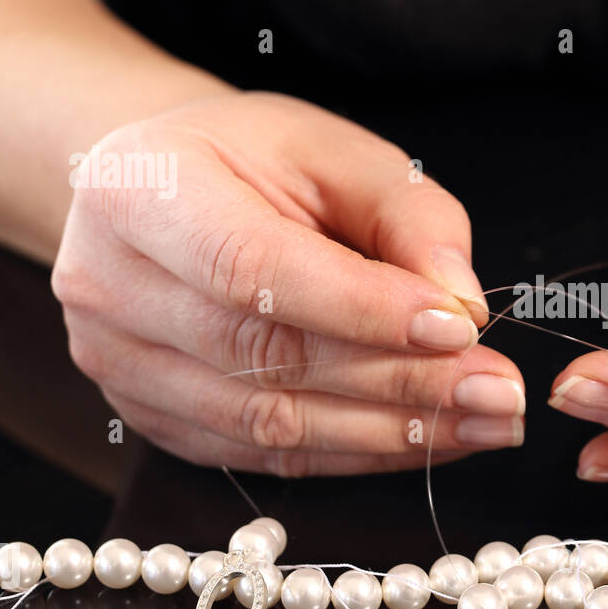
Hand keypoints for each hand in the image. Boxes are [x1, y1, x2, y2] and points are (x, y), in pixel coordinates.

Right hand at [53, 92, 524, 475]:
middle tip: (499, 392)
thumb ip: (408, 216)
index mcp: (140, 190)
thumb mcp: (336, 152)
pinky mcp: (152, 418)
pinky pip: (267, 456)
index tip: (461, 329)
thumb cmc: (254, 162)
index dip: (363, 309)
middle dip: (400, 382)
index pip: (254, 268)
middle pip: (266, 357)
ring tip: (485, 423)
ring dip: (391, 434)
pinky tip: (431, 439)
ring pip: (270, 424)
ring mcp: (118, 365)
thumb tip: (463, 304)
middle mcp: (108, 285)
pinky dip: (358, 454)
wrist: (163, 192)